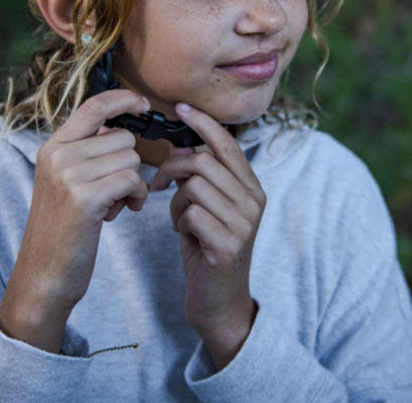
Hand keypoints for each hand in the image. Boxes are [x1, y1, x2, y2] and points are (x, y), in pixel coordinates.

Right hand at [0, 89, 149, 352]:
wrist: (44, 275)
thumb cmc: (64, 228)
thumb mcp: (65, 181)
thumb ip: (86, 151)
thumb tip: (117, 123)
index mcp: (53, 147)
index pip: (93, 106)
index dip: (123, 99)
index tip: (144, 105)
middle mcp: (58, 155)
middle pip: (122, 137)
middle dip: (129, 162)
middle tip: (113, 191)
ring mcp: (69, 176)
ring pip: (131, 158)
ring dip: (134, 182)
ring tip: (114, 203)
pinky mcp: (84, 198)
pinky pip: (132, 180)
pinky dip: (138, 195)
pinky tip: (126, 210)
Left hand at [149, 102, 265, 369]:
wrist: (219, 302)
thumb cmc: (208, 248)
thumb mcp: (208, 206)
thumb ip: (201, 177)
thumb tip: (180, 146)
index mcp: (251, 187)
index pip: (228, 144)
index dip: (203, 123)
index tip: (181, 108)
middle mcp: (253, 201)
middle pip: (204, 162)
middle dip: (173, 168)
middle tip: (159, 184)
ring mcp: (244, 223)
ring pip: (195, 186)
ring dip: (176, 201)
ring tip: (179, 219)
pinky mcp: (228, 245)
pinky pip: (192, 213)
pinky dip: (180, 220)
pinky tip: (184, 234)